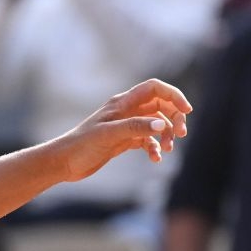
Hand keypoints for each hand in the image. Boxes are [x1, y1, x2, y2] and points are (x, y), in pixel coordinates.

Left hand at [51, 78, 191, 182]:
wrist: (64, 162)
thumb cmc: (81, 145)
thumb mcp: (108, 135)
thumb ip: (134, 128)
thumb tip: (161, 125)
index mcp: (122, 103)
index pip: (154, 89)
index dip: (173, 95)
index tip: (187, 111)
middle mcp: (126, 111)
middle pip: (160, 106)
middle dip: (174, 118)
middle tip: (180, 135)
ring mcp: (126, 126)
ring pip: (156, 124)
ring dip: (166, 135)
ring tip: (168, 150)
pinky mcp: (124, 140)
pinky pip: (147, 140)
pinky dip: (154, 147)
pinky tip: (155, 159)